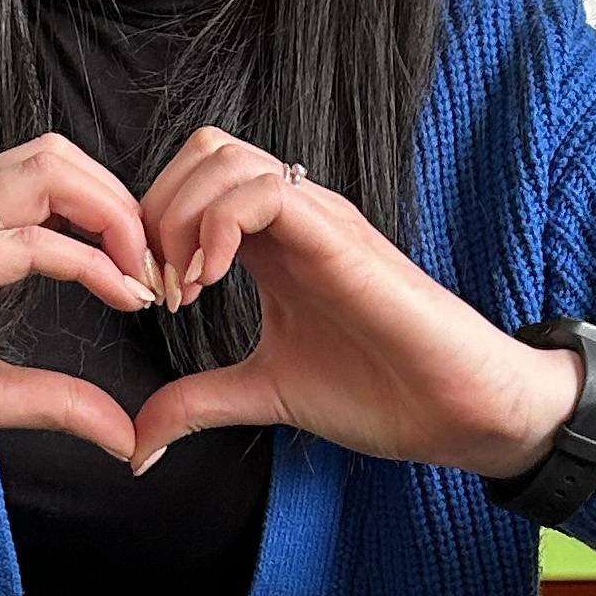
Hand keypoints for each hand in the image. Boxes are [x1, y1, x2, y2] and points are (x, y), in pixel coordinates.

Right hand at [0, 136, 161, 477]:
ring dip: (115, 219)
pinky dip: (85, 262)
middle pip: (56, 156)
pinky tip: (118, 294)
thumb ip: (53, 400)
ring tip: (145, 277)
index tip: (151, 279)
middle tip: (160, 268)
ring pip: (45, 175)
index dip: (113, 216)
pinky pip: (23, 243)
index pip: (51, 179)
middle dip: (124, 202)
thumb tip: (123, 432)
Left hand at [126, 131, 584, 477]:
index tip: (145, 302)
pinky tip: (211, 282)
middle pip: (200, 153)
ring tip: (183, 288)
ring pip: (223, 157)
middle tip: (154, 288)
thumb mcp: (265, 394)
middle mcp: (293, 218)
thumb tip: (139, 442)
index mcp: (270, 245)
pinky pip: (265, 192)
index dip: (150, 231)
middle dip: (154, 212)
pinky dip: (217, 226)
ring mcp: (317, 220)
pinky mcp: (340, 237)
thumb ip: (200, 402)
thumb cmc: (380, 392)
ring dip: (180, 217)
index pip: (191, 185)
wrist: (456, 410)